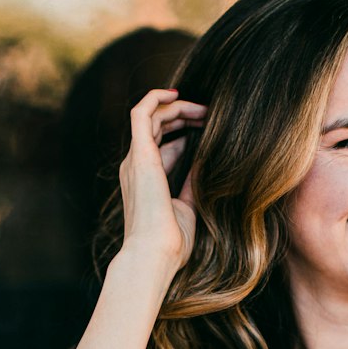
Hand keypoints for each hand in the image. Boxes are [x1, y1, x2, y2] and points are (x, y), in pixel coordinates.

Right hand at [117, 88, 207, 276]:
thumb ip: (193, 184)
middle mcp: (136, 167)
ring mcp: (136, 159)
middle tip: (210, 114)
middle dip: (183, 115)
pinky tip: (178, 94)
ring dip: (177, 106)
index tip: (211, 131)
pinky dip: (156, 97)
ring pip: (151, 115)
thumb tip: (208, 164)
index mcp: (146, 181)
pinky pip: (141, 112)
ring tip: (203, 108)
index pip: (164, 146)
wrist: (154, 254)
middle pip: (157, 126)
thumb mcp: (188, 207)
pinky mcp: (140, 154)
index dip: (187, 134)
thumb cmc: (170, 243)